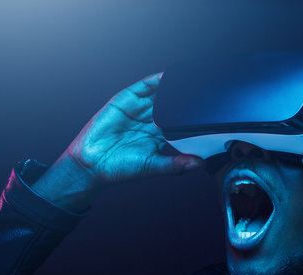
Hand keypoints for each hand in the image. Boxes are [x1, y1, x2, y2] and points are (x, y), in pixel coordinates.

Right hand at [64, 73, 201, 184]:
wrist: (91, 165)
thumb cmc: (120, 168)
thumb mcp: (153, 166)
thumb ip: (175, 165)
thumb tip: (198, 164)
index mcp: (160, 136)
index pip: (182, 122)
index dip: (194, 116)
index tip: (211, 112)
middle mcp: (150, 121)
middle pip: (173, 105)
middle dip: (187, 98)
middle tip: (205, 90)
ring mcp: (138, 110)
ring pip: (160, 94)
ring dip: (174, 87)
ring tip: (191, 79)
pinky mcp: (125, 101)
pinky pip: (142, 87)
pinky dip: (155, 81)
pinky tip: (167, 77)